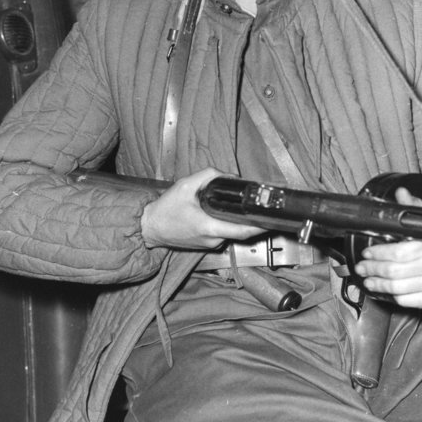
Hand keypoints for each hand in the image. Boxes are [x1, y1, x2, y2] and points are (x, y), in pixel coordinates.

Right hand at [140, 167, 264, 251]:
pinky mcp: (207, 245)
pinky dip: (226, 224)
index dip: (260, 225)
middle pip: (241, 232)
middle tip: (259, 207)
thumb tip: (230, 176)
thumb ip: (209, 175)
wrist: (150, 227)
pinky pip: (223, 234)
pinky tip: (221, 213)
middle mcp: (212, 239)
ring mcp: (210, 244)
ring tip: (235, 206)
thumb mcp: (185, 185)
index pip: (243, 230)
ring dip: (236, 220)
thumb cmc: (165, 209)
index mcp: (209, 226)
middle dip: (252, 219)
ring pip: (232, 232)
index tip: (270, 218)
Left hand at [355, 187, 421, 310]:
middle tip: (362, 267)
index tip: (367, 252)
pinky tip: (382, 290)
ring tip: (368, 279)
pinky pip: (406, 299)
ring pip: (397, 287)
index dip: (379, 252)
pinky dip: (390, 295)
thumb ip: (414, 208)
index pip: (399, 251)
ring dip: (378, 283)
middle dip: (373, 268)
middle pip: (395, 270)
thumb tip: (401, 192)